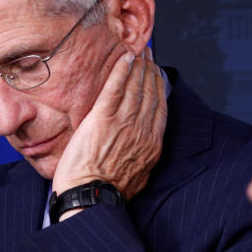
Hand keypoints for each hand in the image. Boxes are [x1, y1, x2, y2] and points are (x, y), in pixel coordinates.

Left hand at [53, 48, 167, 200]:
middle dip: (151, 71)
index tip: (157, 74)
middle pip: (150, 93)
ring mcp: (123, 123)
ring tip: (139, 53)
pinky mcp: (103, 119)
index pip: (159, 107)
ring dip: (138, 66)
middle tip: (149, 56)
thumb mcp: (138, 176)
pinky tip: (125, 58)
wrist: (92, 198)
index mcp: (152, 144)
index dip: (159, 87)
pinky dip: (122, 71)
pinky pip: (116, 89)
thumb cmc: (109, 193)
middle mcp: (142, 130)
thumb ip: (143, 157)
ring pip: (136, 88)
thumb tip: (144, 147)